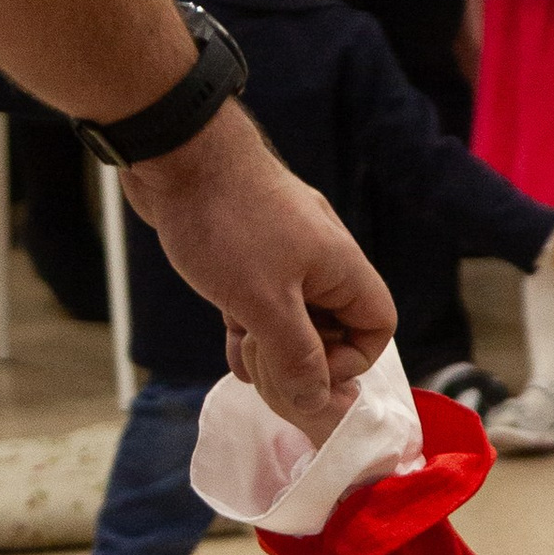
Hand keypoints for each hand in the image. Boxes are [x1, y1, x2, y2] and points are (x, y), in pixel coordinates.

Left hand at [125, 100, 395, 442]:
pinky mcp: (246, 249)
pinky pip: (262, 301)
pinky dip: (252, 327)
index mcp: (341, 266)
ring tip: (245, 363)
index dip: (351, 360)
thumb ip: (297, 355)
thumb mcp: (265, 303)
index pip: (377, 325)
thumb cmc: (227, 222)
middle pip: (335, 325)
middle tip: (267, 370)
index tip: (309, 371)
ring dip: (274, 346)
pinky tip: (232, 347)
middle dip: (306, 358)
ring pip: (294, 315)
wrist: (177, 153)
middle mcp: (320, 259)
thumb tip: (320, 401)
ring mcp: (282, 252)